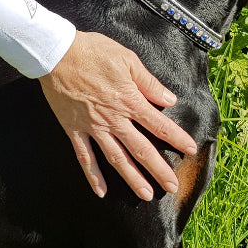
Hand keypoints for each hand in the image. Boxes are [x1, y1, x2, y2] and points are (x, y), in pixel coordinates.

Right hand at [39, 30, 197, 200]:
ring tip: (146, 195)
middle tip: (172, 187)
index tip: (190, 150)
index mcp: (129, 100)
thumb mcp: (127, 59)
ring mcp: (93, 127)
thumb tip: (169, 100)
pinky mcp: (74, 130)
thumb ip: (149, 82)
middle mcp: (113, 119)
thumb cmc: (93, 52)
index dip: (177, 139)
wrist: (56, 54)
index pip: (159, 125)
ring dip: (132, 178)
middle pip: (141, 149)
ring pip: (116, 158)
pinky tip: (102, 192)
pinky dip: (93, 176)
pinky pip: (84, 157)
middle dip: (159, 169)